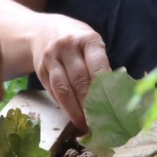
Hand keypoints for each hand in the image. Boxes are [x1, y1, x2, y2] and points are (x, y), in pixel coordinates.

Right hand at [21, 12, 111, 127]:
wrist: (42, 31)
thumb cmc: (76, 41)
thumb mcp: (90, 44)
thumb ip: (100, 64)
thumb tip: (115, 94)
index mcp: (87, 39)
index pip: (97, 67)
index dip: (104, 90)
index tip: (111, 108)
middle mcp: (67, 47)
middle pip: (80, 81)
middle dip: (89, 105)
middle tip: (99, 123)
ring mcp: (51, 58)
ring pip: (63, 89)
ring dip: (74, 110)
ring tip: (84, 125)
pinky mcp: (41, 70)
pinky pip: (53, 92)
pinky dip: (63, 106)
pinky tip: (72, 115)